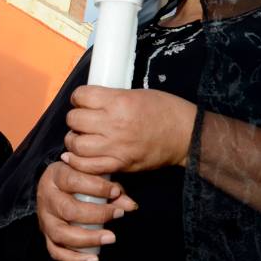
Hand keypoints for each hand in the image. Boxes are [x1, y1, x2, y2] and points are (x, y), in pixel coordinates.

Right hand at [36, 160, 135, 260]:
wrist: (52, 186)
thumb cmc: (76, 178)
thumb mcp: (90, 175)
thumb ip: (111, 188)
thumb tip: (130, 205)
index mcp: (55, 176)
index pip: (73, 181)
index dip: (96, 187)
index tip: (116, 192)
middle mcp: (46, 199)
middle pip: (68, 210)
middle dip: (97, 214)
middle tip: (119, 214)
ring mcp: (44, 220)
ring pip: (61, 234)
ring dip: (88, 238)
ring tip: (111, 237)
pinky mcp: (46, 236)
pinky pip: (56, 252)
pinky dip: (75, 259)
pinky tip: (94, 259)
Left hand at [61, 86, 197, 175]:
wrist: (186, 135)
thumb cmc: (165, 110)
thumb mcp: (136, 94)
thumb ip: (111, 99)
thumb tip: (88, 103)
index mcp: (119, 101)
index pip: (81, 96)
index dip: (78, 97)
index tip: (82, 101)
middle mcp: (113, 124)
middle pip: (74, 120)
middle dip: (74, 119)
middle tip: (82, 120)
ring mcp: (115, 147)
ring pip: (75, 145)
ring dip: (73, 140)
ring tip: (81, 138)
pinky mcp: (120, 164)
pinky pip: (88, 166)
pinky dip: (78, 162)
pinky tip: (78, 156)